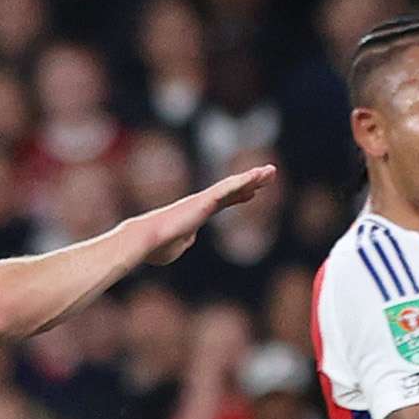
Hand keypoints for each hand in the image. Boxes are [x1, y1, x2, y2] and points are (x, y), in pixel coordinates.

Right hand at [137, 165, 277, 264]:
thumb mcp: (177, 247)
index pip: (223, 202)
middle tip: (268, 175)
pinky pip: (227, 188)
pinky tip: (257, 176)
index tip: (253, 193)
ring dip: (253, 177)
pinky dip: (242, 181)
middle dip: (251, 182)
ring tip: (270, 171)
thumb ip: (184, 241)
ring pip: (233, 185)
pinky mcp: (204, 200)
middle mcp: (202, 203)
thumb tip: (187, 240)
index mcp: (197, 214)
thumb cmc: (158, 247)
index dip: (238, 197)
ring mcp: (203, 200)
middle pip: (232, 190)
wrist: (147, 241)